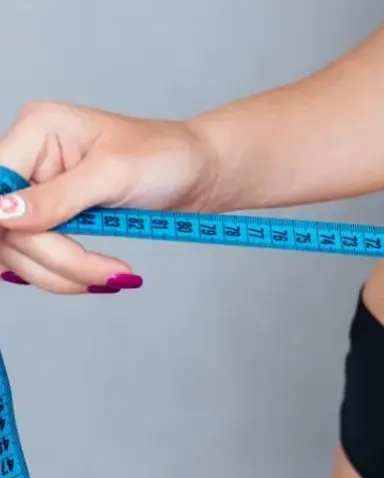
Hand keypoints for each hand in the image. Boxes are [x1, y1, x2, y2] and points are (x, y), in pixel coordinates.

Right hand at [0, 100, 219, 293]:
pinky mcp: (54, 219)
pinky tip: (101, 276)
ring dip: (64, 274)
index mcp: (37, 130)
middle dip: (56, 259)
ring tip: (114, 276)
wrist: (199, 172)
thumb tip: (5, 214)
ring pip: (20, 250)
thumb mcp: (114, 174)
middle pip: (9, 227)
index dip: (10, 224)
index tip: (40, 247)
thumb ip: (57, 197)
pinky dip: (68, 274)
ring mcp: (40, 191)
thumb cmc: (166, 157)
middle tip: (107, 273)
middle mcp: (30, 159)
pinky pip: (40, 257)